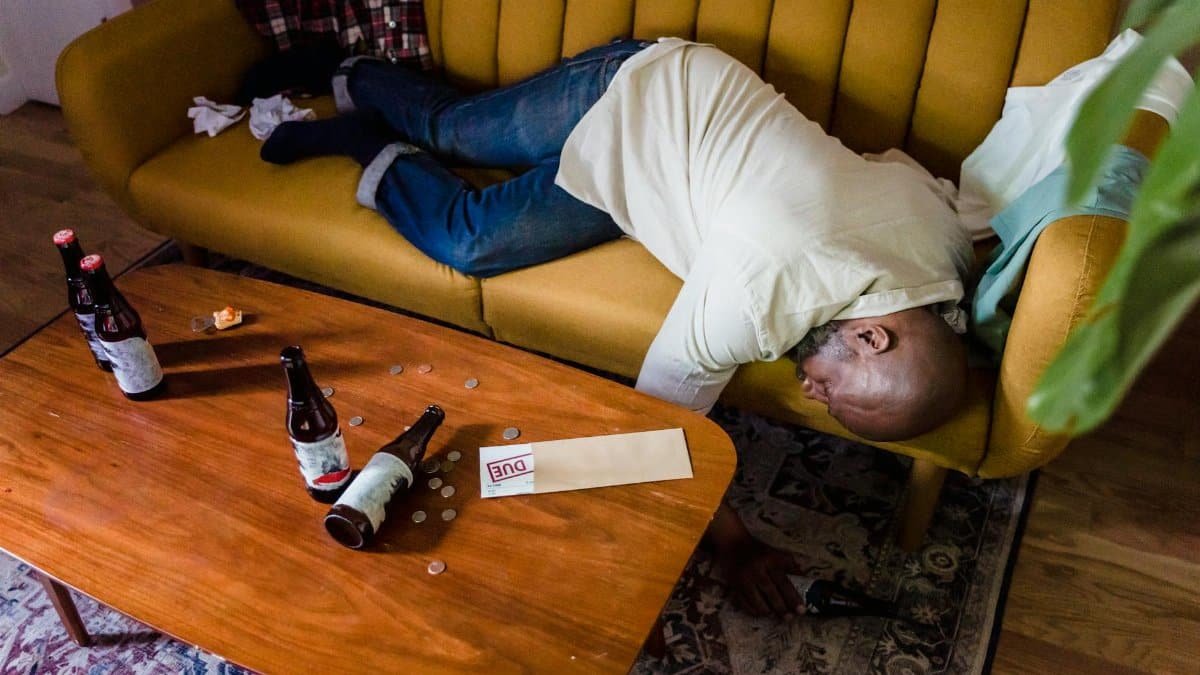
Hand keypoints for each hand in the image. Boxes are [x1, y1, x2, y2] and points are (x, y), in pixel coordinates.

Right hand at [706, 501, 803, 616]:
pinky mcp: (734, 585)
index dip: (793, 598)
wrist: (734, 544)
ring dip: (768, 611)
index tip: (801, 610)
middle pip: (771, 594)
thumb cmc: (760, 551)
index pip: (784, 583)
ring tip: (775, 615)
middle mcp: (757, 570)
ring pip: (757, 602)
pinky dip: (754, 611)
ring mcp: (744, 579)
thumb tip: (805, 580)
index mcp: (770, 561)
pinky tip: (761, 612)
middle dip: (782, 609)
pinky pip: (744, 603)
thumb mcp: (777, 554)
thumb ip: (791, 566)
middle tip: (789, 618)